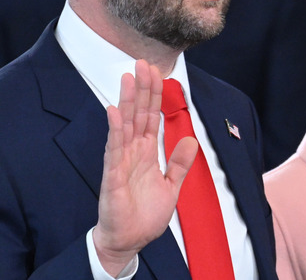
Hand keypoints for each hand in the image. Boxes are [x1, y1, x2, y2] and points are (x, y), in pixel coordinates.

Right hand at [93, 60, 197, 275]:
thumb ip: (180, 163)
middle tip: (142, 63)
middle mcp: (132, 152)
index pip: (151, 117)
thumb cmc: (145, 215)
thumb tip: (192, 139)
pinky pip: (114, 149)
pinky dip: (114, 130)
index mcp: (146, 152)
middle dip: (141, 89)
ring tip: (128, 78)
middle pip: (138, 114)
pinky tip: (114, 111)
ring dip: (127, 101)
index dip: (154, 95)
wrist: (130, 241)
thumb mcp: (171, 185)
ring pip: (124, 125)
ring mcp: (121, 162)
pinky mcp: (113, 176)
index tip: (157, 72)